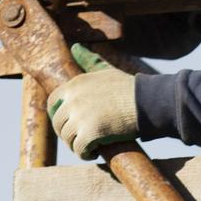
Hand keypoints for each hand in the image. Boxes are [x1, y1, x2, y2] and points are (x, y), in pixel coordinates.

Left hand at [48, 44, 138, 158]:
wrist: (147, 102)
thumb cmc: (129, 88)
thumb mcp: (106, 70)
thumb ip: (89, 60)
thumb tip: (76, 47)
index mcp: (74, 85)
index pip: (52, 103)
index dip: (59, 116)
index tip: (71, 123)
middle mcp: (73, 100)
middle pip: (59, 124)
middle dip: (68, 133)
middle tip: (82, 138)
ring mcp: (80, 117)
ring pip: (68, 138)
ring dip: (77, 145)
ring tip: (90, 146)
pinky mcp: (90, 134)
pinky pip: (79, 149)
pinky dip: (86, 154)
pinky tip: (95, 153)